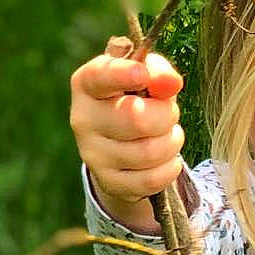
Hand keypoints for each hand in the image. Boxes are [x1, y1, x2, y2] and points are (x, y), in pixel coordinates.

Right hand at [70, 43, 183, 227]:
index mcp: (87, 84)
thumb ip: (158, 72)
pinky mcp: (109, 182)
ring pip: (149, 152)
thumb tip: (172, 83)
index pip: (100, 77)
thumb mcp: (145, 76)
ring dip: (172, 142)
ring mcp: (93, 155)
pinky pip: (152, 179)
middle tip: (169, 113)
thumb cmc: (134, 98)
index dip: (123, 74)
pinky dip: (170, 168)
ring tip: (167, 135)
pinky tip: (166, 158)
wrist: (118, 143)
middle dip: (166, 115)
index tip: (142, 74)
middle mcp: (83, 119)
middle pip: (137, 117)